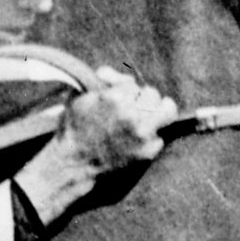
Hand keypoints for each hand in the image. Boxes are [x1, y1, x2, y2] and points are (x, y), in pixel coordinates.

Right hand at [16, 66, 177, 224]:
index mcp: (115, 98)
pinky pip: (160, 136)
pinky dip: (151, 137)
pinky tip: (136, 141)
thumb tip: (127, 76)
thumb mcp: (80, 95)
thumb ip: (105, 77)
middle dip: (143, 100)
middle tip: (135, 108)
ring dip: (158, 112)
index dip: (127, 92)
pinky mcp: (147, 152)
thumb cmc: (74, 127)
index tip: (120, 100)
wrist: (71, 164)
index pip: (134, 85)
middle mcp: (132, 115)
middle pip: (153, 95)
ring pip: (167, 111)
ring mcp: (142, 134)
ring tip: (148, 117)